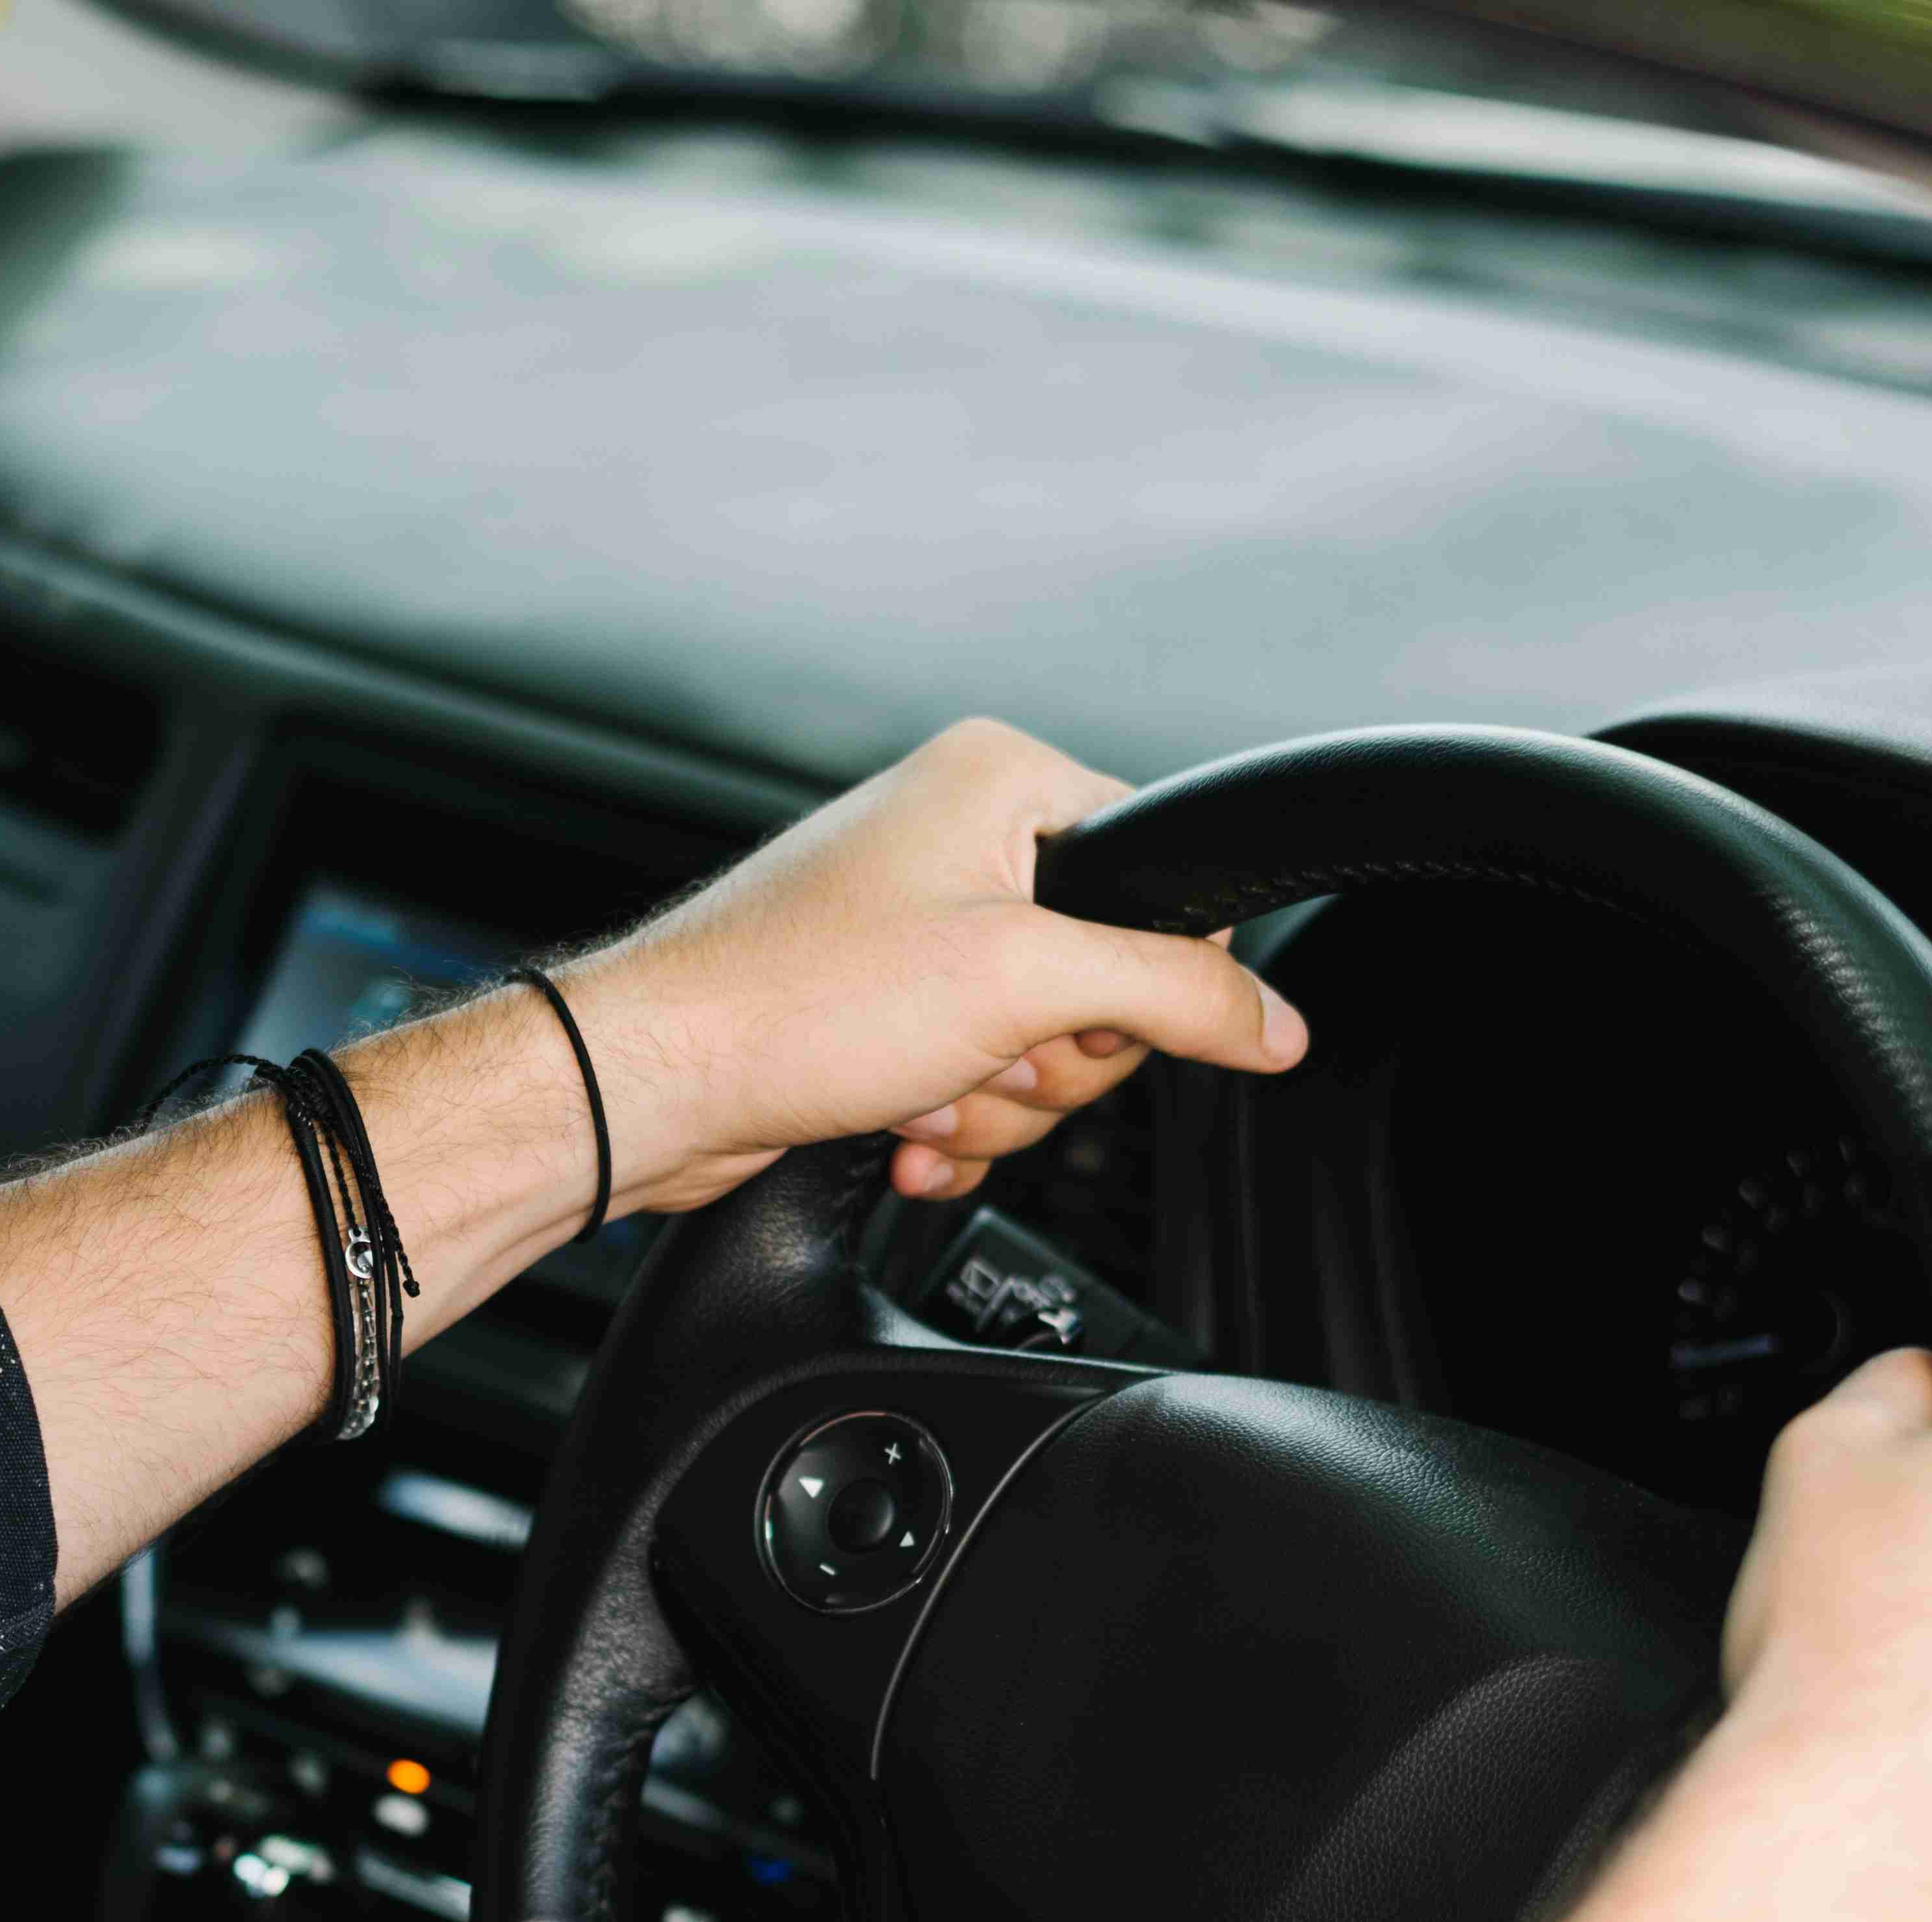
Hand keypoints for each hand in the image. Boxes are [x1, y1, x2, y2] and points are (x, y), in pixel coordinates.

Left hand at [561, 718, 1309, 1208]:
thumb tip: (1277, 1023)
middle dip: (1042, 1058)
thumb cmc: (793, 1000)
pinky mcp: (882, 1013)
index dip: (1139, 975)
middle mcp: (958, 840)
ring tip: (912, 1090)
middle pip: (1106, 981)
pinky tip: (895, 1129)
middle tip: (974, 1054)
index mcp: (1000, 781)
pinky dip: (946, 1126)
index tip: (1075, 1013)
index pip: (1161, 874)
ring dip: (987, 1104)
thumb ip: (1173, 996)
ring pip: (1040, 1049)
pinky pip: (976, 1084)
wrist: (654, 1085)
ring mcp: (917, 931)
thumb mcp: (1023, 986)